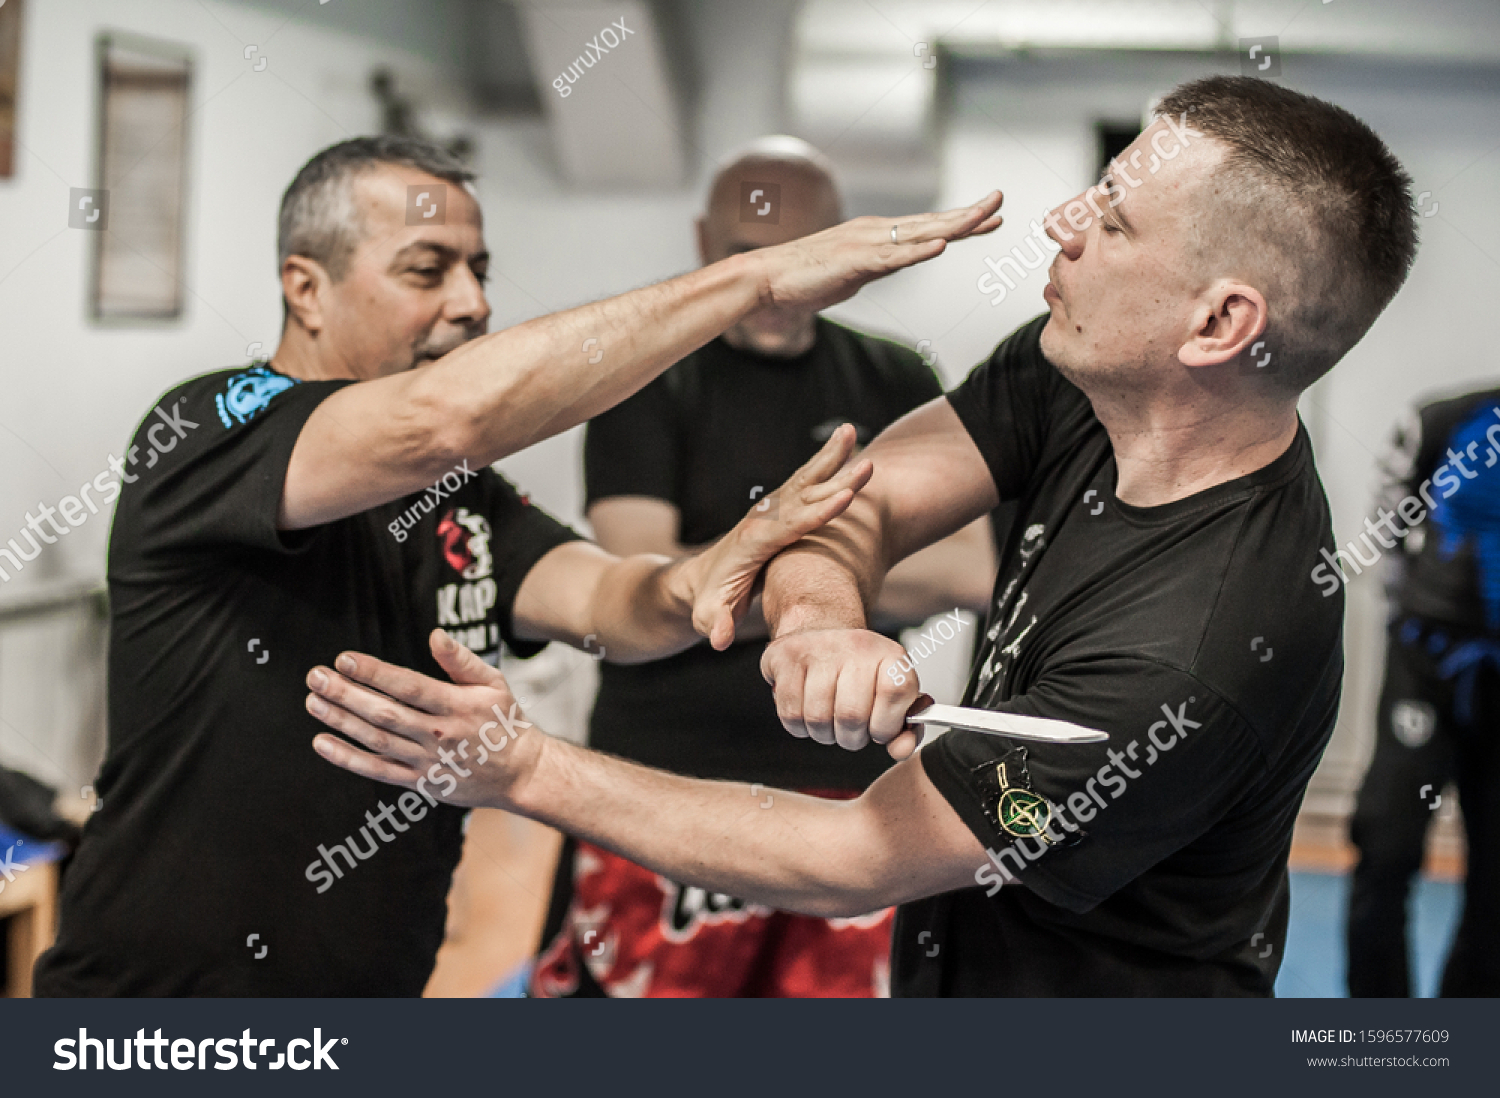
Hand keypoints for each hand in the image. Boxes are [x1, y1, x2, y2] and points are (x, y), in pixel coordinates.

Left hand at [306, 630, 541, 809]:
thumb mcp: (494, 684)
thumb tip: (435, 635)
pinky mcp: (420, 783)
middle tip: (316, 677)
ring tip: (314, 702)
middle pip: (386, 713)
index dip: (375, 673)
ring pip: (378, 741)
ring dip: (342, 721)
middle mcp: (441, 735)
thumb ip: (462, 660)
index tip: (344, 659)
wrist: (520, 773)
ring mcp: (428, 762)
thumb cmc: (504, 722)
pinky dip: (348, 758)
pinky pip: (379, 771)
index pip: (409, 686)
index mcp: (458, 707)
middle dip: (347, 694)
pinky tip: (323, 742)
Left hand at [687, 423, 872, 649]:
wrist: (700, 580)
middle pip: (806, 496)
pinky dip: (826, 460)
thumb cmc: (710, 600)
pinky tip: (845, 439)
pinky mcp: (780, 507)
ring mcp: (772, 509)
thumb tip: (718, 638)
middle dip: (836, 480)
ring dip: (831, 456)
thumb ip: (714, 624)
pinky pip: (807, 480)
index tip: (844, 498)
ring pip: (807, 479)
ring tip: (852, 430)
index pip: (789, 526)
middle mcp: (764, 518)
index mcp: (753, 542)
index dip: (817, 513)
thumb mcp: (708, 616)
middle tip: (867, 463)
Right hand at [752, 192, 1002, 313]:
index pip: (927, 228)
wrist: (766, 278)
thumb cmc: (804, 278)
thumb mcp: (854, 273)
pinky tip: (941, 247)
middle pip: (931, 223)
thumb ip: (878, 266)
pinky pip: (892, 257)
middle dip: (969, 214)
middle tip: (1000, 202)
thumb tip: (896, 265)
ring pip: (918, 234)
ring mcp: (865, 244)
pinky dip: (919, 251)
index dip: (960, 222)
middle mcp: (875, 233)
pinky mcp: (853, 261)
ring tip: (983, 218)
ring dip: (953, 226)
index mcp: (876, 236)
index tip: (989, 217)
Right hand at [760, 627, 928, 759]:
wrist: (821, 632)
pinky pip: (791, 714)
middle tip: (850, 730)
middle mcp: (856, 646)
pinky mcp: (786, 657)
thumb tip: (901, 749)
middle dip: (851, 738)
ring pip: (818, 719)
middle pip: (852, 715)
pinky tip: (806, 713)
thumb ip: (904, 729)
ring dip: (823, 734)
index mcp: (889, 654)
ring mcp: (818, 648)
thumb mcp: (891, 696)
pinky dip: (799, 727)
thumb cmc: (858, 672)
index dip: (886, 725)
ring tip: (828, 721)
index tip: (879, 730)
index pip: (895, 693)